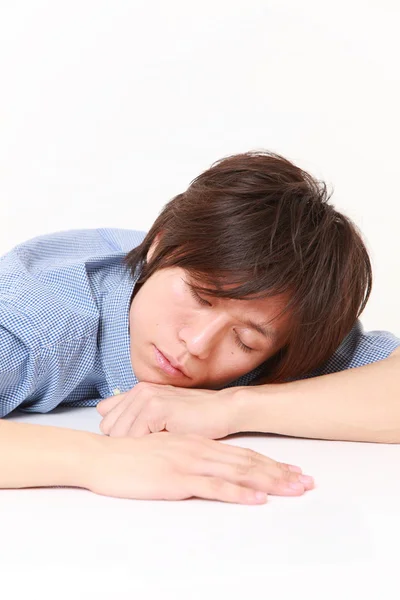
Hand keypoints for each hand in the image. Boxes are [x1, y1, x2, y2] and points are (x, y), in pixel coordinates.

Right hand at [85, 432, 313, 502]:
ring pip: (238, 472)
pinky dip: (238, 492)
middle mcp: (199, 450)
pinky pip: (214, 486)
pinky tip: (256, 499)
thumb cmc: (130, 457)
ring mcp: (189, 463)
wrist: (102, 457)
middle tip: (306, 482)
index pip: (241, 453)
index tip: (291, 471)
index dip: (269, 463)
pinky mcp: (178, 479)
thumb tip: (206, 468)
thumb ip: (187, 457)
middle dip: (280, 473)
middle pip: (247, 461)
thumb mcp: (164, 452)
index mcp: (197, 444)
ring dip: (269, 482)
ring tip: (293, 489)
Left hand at [97, 382, 237, 438]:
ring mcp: (147, 398)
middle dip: (123, 443)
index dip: (118, 434)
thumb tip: (112, 424)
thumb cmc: (197, 417)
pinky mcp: (156, 408)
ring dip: (135, 447)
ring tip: (156, 447)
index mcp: (138, 391)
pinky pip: (134, 437)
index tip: (134, 444)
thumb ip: (138, 415)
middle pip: (108, 428)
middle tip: (147, 448)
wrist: (223, 411)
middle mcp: (139, 391)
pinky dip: (145, 449)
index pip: (105, 417)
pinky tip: (162, 448)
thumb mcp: (163, 413)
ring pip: (118, 434)